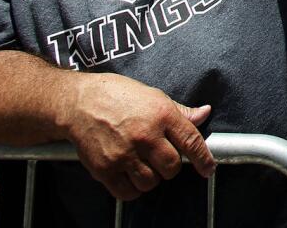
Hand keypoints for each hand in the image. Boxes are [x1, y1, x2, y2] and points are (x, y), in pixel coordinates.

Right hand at [64, 72, 214, 200]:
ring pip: (151, 182)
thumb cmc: (117, 95)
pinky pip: (128, 192)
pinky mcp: (105, 168)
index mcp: (161, 115)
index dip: (203, 159)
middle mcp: (145, 135)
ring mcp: (124, 153)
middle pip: (172, 167)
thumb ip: (180, 111)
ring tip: (142, 163)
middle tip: (161, 157)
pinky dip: (132, 189)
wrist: (79, 102)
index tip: (208, 169)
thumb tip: (204, 113)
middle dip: (170, 166)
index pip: (191, 141)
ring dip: (151, 177)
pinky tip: (130, 175)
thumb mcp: (154, 95)